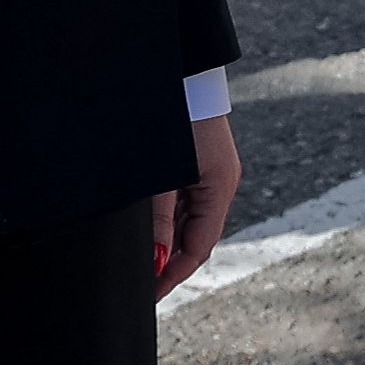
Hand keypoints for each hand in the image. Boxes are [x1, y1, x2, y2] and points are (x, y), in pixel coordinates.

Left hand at [150, 113, 240, 298]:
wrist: (181, 70)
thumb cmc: (171, 118)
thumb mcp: (161, 175)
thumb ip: (159, 220)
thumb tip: (155, 261)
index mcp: (219, 187)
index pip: (199, 248)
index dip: (174, 274)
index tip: (151, 294)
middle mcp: (222, 183)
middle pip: (197, 237)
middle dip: (171, 262)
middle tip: (143, 283)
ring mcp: (213, 173)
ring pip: (191, 221)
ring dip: (169, 241)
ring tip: (142, 259)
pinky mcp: (201, 164)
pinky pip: (188, 202)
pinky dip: (170, 219)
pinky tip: (150, 228)